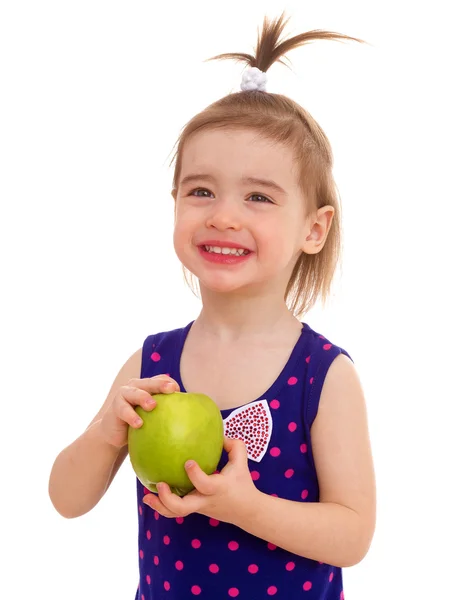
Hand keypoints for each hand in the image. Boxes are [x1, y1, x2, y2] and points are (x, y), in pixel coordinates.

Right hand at [99, 375, 179, 448]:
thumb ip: (168, 414)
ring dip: (143, 397)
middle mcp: (136, 386)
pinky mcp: (115, 408)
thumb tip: (198, 423)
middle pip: (149, 383)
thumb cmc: (140, 423)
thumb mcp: (154, 417)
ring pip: (134, 393)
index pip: (160, 380)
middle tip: (172, 389)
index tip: (178, 390)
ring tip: (153, 405)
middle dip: (160, 385)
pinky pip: (123, 410)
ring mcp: (124, 395)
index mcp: (147, 386)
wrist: (114, 433)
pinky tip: (139, 424)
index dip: (169, 383)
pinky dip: (131, 416)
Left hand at [143, 436, 257, 525]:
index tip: (187, 462)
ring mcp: (198, 507)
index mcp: (218, 488)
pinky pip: (175, 512)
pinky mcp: (193, 509)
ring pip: (176, 513)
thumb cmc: (243, 483)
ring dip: (159, 506)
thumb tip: (219, 433)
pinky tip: (150, 497)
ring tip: (146, 497)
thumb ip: (234, 446)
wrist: (247, 511)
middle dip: (168, 498)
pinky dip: (161, 506)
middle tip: (160, 484)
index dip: (195, 475)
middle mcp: (205, 500)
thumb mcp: (241, 463)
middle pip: (183, 508)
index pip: (204, 485)